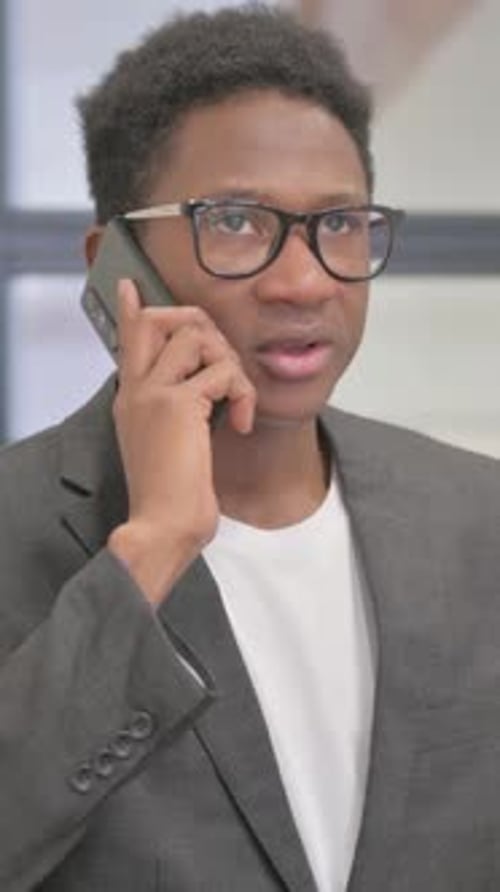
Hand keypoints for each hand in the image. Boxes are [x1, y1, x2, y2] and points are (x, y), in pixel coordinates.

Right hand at [108, 279, 255, 605]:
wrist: (162, 526)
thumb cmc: (171, 497)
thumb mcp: (171, 447)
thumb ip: (178, 413)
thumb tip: (205, 392)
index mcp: (131, 399)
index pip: (128, 339)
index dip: (134, 310)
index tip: (132, 288)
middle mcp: (136, 388)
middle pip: (163, 320)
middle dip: (204, 328)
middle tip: (225, 365)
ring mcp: (153, 392)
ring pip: (199, 337)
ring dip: (231, 364)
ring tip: (237, 403)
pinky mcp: (177, 403)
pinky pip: (223, 372)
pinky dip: (243, 394)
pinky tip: (239, 425)